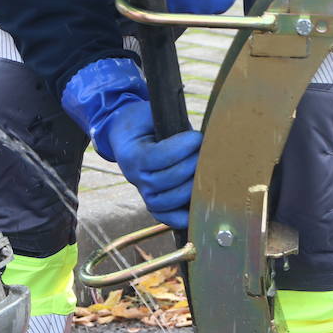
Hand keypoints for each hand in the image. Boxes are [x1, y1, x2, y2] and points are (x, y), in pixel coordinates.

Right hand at [101, 99, 198, 228]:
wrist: (126, 135)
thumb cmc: (144, 123)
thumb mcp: (151, 115)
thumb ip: (171, 125)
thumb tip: (200, 140)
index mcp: (131, 155)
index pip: (158, 156)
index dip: (182, 147)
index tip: (197, 137)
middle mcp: (135, 178)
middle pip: (167, 179)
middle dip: (192, 165)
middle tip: (206, 153)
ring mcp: (144, 193)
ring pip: (170, 200)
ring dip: (192, 187)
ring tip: (205, 173)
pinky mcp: (153, 203)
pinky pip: (166, 217)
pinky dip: (182, 217)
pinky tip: (197, 210)